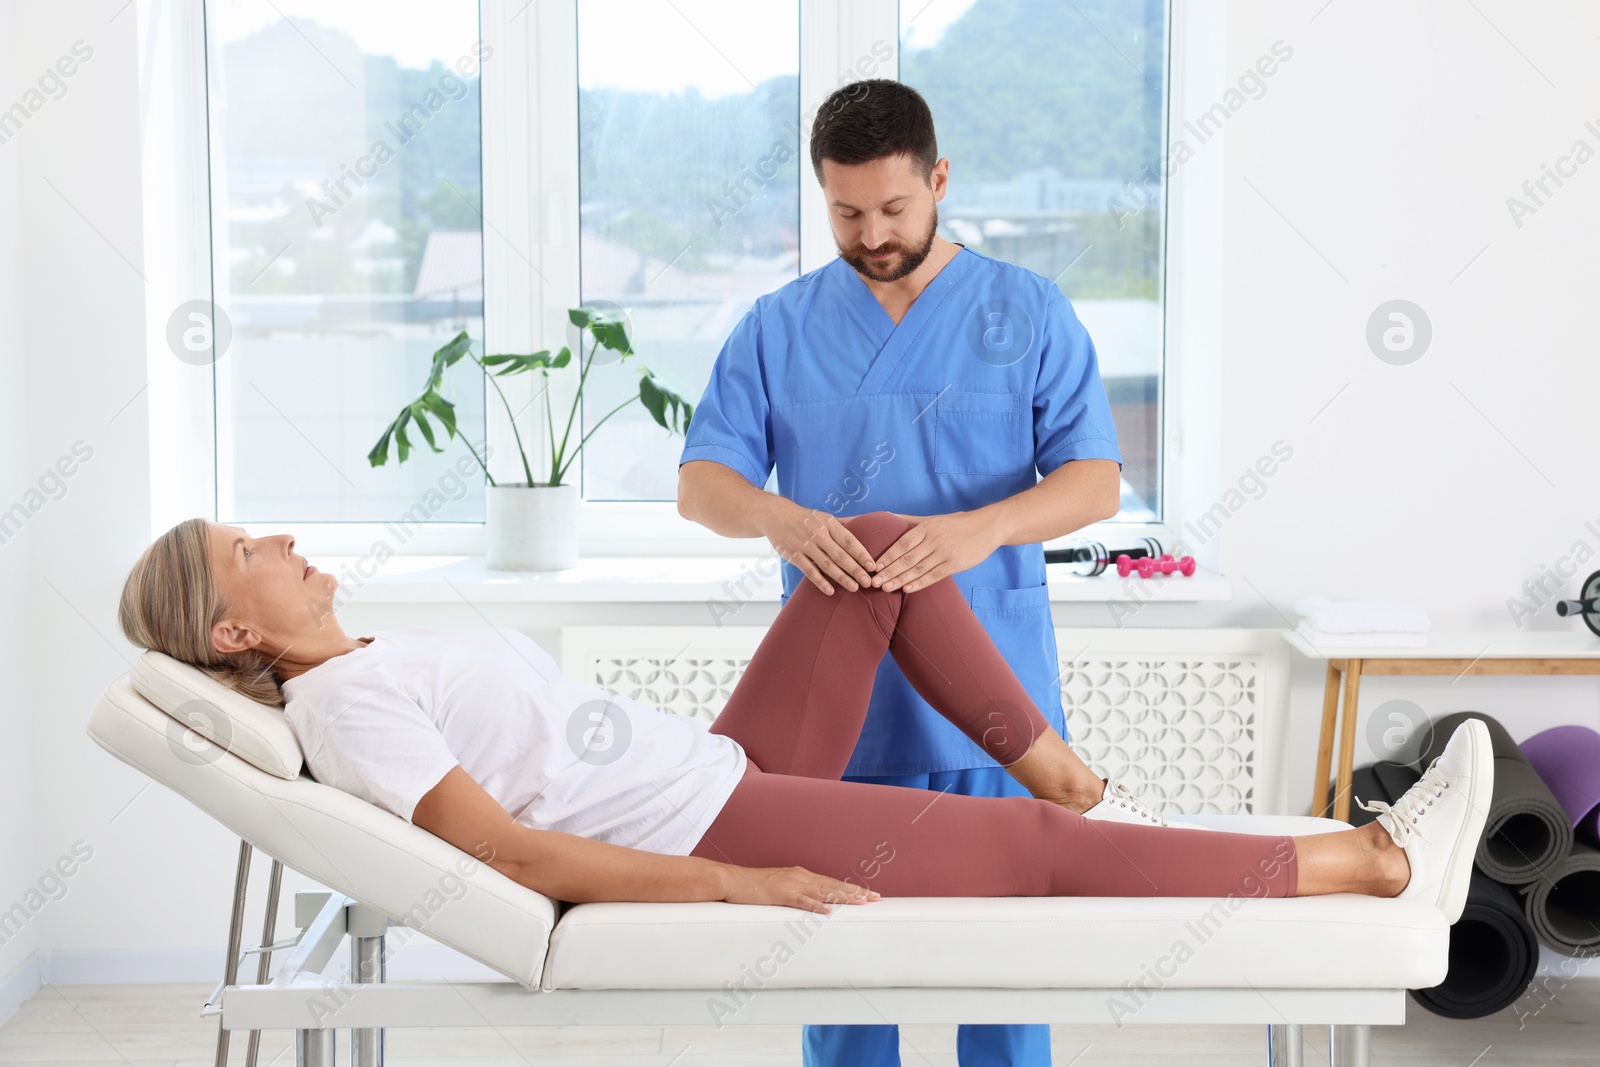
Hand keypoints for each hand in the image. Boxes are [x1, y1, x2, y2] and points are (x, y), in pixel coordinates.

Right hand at [721, 864, 880, 912]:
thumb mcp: (780, 887)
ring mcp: (791, 885)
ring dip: (843, 897)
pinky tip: (828, 911)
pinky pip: (801, 901)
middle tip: (876, 898)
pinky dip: (816, 906)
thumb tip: (812, 903)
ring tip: (861, 902)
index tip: (868, 894)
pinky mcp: (780, 894)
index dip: (850, 888)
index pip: (832, 882)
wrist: (733, 880)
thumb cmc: (754, 886)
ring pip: (823, 891)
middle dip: (855, 892)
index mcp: (801, 875)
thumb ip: (796, 893)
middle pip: (833, 885)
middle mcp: (800, 877)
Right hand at [759, 500, 878, 594]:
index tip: (873, 566)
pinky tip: (830, 590)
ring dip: (842, 577)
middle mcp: (818, 534)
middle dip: (856, 570)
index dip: (862, 554)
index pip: (849, 540)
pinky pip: (809, 571)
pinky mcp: (794, 555)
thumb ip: (844, 523)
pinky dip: (820, 581)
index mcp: (828, 523)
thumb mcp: (824, 516)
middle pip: (840, 555)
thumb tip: (866, 523)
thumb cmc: (805, 517)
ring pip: (827, 565)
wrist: (775, 515)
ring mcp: (805, 545)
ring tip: (854, 587)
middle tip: (868, 582)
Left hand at [869, 511, 1000, 592]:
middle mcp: (934, 540)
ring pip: (917, 569)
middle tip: (873, 582)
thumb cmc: (958, 523)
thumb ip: (910, 520)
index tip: (874, 567)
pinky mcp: (955, 564)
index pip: (901, 544)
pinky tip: (907, 589)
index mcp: (926, 528)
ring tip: (885, 588)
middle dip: (888, 572)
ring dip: (900, 580)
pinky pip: (933, 576)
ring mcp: (944, 552)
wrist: (988, 527)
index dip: (887, 557)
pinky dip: (919, 583)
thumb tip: (888, 516)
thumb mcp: (933, 518)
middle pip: (906, 559)